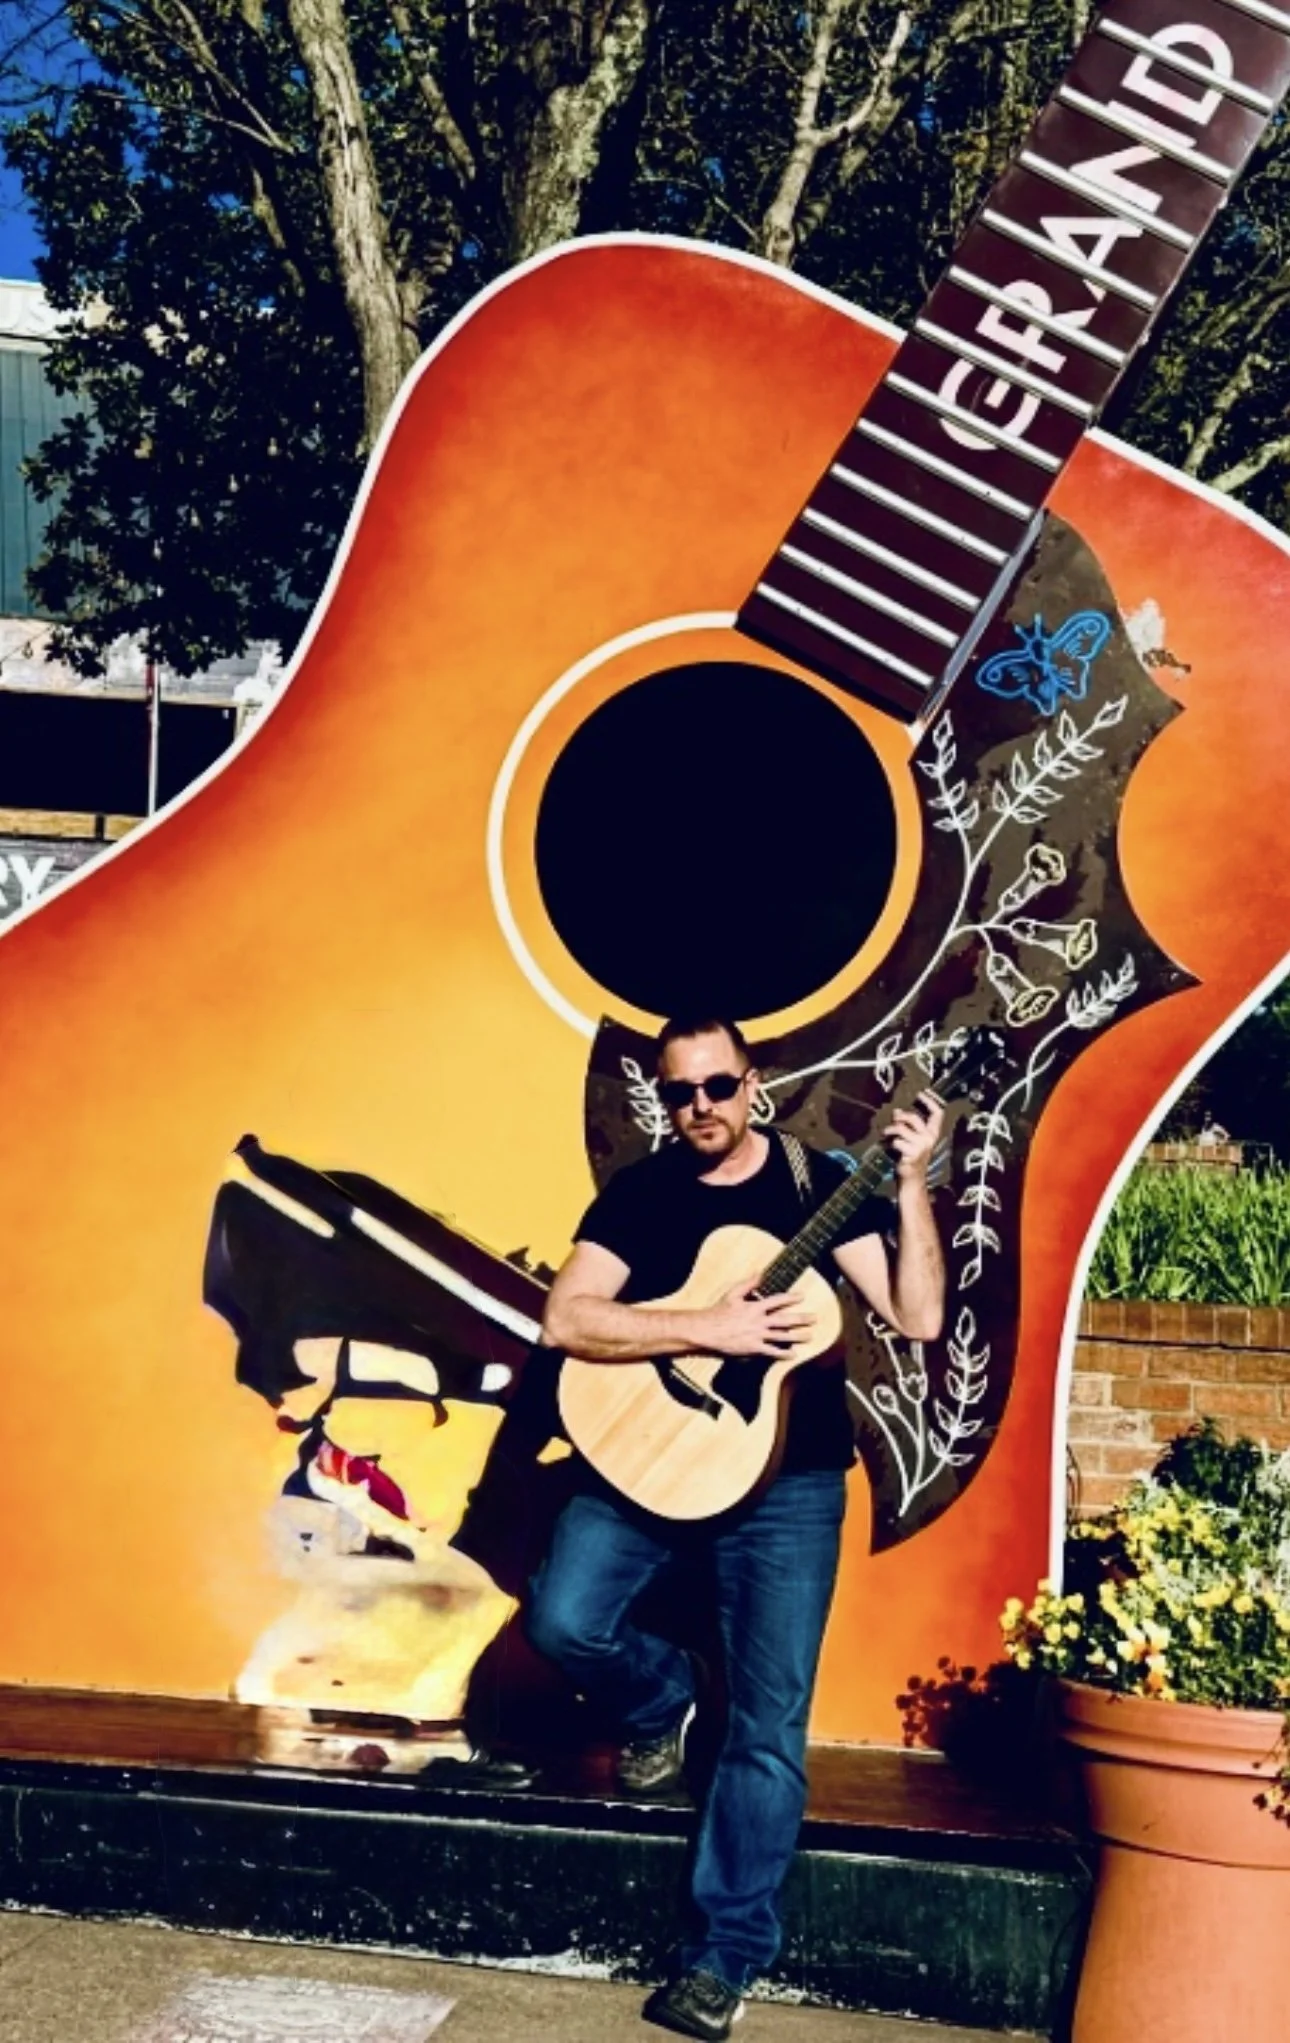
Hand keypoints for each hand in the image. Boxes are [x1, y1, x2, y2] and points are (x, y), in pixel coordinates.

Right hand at [698, 1282, 814, 1357]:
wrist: (707, 1331)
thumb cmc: (718, 1312)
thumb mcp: (732, 1294)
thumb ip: (748, 1283)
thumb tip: (760, 1272)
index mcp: (755, 1307)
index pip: (777, 1300)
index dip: (791, 1298)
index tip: (802, 1296)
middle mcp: (759, 1321)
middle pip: (785, 1320)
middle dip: (801, 1319)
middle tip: (814, 1318)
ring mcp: (758, 1336)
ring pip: (782, 1336)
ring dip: (798, 1336)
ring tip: (809, 1336)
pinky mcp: (754, 1349)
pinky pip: (772, 1352)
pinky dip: (784, 1354)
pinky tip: (793, 1354)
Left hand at [885, 1091, 944, 1182]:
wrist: (913, 1178)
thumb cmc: (913, 1156)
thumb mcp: (914, 1139)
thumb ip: (909, 1125)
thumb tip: (897, 1111)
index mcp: (933, 1133)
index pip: (937, 1114)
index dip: (930, 1101)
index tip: (920, 1093)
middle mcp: (929, 1138)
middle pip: (914, 1118)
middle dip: (901, 1116)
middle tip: (894, 1116)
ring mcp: (921, 1146)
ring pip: (902, 1129)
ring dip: (891, 1130)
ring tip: (886, 1132)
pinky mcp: (912, 1153)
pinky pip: (897, 1141)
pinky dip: (892, 1143)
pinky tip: (892, 1147)